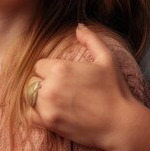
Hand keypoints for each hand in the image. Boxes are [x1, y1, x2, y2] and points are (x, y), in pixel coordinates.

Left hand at [26, 26, 139, 150]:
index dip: (49, 69)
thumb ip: (91, 39)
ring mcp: (48, 107)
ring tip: (55, 99)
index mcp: (61, 68)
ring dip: (39, 97)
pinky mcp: (49, 124)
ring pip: (30, 97)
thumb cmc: (115, 89)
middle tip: (59, 88)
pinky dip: (35, 113)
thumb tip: (79, 26)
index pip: (40, 65)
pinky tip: (50, 111)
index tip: (62, 76)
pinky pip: (29, 115)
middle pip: (33, 80)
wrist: (120, 124)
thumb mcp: (107, 58)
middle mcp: (50, 87)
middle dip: (44, 82)